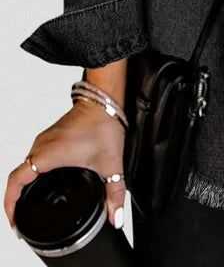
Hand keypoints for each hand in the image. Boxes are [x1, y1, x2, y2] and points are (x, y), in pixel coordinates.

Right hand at [4, 100, 126, 235]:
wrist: (104, 100)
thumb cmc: (103, 124)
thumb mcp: (110, 164)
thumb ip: (115, 193)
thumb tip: (116, 216)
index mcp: (49, 155)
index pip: (16, 181)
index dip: (10, 204)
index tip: (15, 220)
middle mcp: (42, 146)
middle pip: (17, 176)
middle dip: (15, 199)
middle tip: (20, 217)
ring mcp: (45, 140)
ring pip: (25, 165)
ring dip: (23, 185)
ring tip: (28, 202)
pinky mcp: (51, 136)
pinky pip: (33, 157)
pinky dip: (32, 173)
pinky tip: (42, 180)